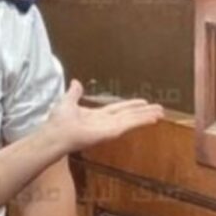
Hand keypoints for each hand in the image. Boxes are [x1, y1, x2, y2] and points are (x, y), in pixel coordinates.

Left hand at [46, 80, 163, 151]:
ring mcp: (109, 128)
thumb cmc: (58, 122)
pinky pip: (128, 125)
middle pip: (129, 115)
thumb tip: (76, 82)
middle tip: (159, 109)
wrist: (55, 133)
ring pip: (132, 120)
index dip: (130, 105)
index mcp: (96, 115)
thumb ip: (74, 93)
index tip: (143, 102)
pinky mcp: (110, 133)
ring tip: (160, 113)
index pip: (118, 109)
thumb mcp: (67, 102)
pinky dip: (141, 121)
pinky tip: (152, 119)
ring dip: (146, 116)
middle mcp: (105, 122)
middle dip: (143, 112)